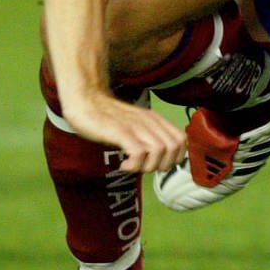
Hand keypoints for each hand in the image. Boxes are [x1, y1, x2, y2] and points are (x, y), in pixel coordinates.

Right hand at [60, 91, 187, 173]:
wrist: (87, 102)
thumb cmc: (110, 119)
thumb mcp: (135, 125)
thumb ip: (149, 136)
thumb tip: (161, 158)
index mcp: (156, 119)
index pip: (181, 139)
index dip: (176, 157)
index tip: (159, 164)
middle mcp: (149, 121)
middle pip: (174, 147)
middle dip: (163, 165)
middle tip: (146, 167)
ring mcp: (136, 126)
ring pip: (160, 150)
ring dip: (148, 166)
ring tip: (133, 166)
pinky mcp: (120, 132)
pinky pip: (139, 152)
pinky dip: (135, 165)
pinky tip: (124, 164)